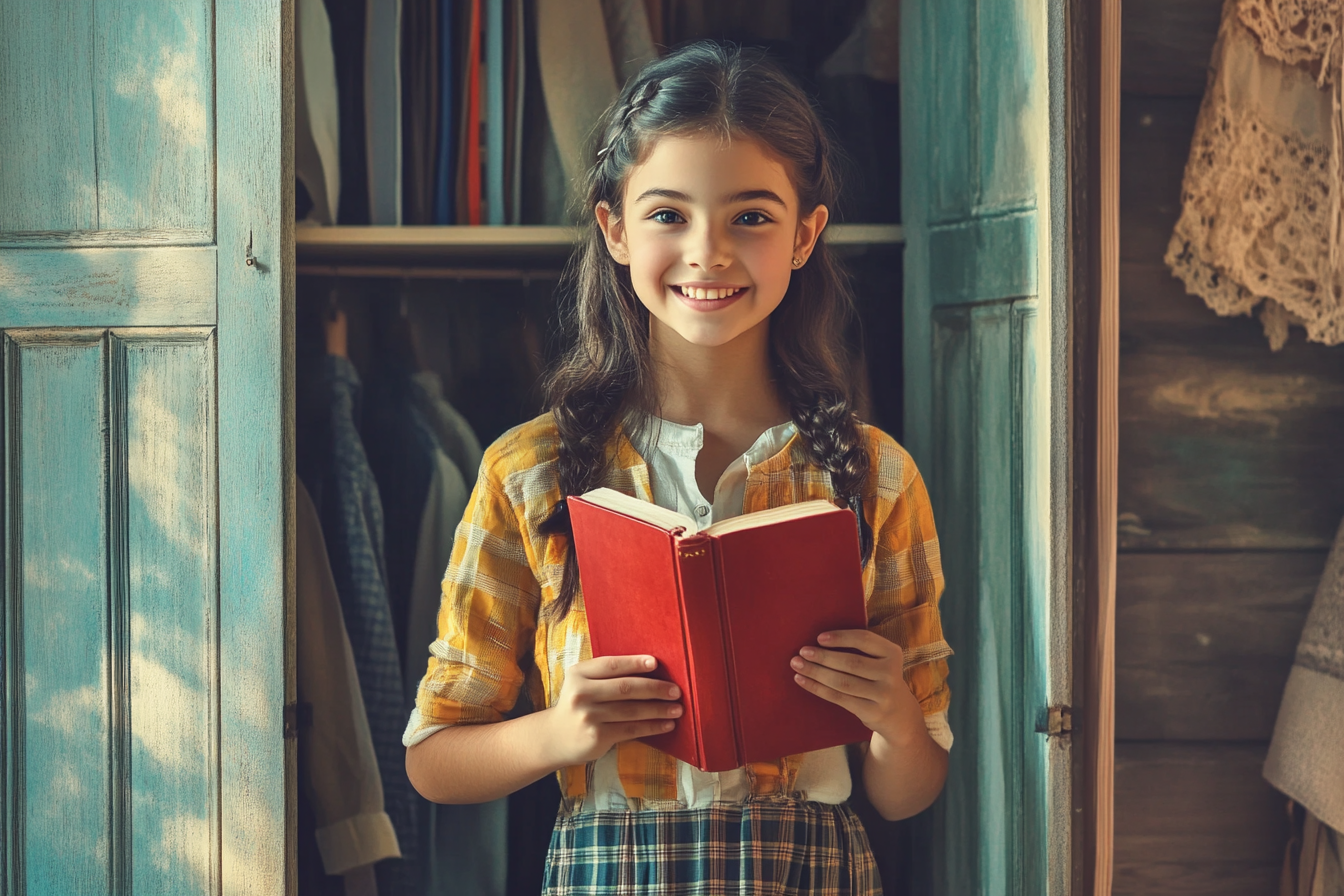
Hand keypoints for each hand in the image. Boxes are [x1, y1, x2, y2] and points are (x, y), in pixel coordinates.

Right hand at [540, 654, 682, 766]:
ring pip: (631, 711)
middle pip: (625, 688)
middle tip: (676, 690)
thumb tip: (651, 670)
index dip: (634, 663)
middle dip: (655, 688)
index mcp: (579, 673)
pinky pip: (631, 729)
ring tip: (677, 709)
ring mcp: (589, 716)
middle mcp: (581, 693)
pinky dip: (652, 727)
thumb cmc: (579, 705)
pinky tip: (666, 725)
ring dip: (658, 710)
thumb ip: (607, 677)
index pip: (611, 665)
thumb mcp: (583, 684)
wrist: (555, 737)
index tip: (656, 663)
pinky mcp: (597, 737)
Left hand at [790, 630, 925, 747]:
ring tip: (797, 665)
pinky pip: (839, 698)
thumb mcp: (880, 661)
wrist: (898, 714)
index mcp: (892, 653)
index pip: (864, 640)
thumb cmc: (878, 679)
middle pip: (851, 663)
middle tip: (801, 652)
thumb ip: (861, 649)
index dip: (841, 638)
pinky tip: (803, 681)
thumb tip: (819, 639)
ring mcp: (883, 694)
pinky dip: (817, 688)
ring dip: (816, 672)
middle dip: (823, 657)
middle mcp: (891, 673)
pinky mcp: (872, 712)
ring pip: (842, 682)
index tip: (819, 638)